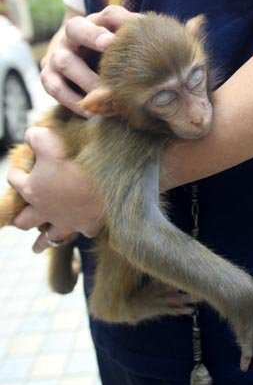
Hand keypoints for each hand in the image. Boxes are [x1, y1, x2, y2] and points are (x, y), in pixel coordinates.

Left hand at [8, 127, 103, 252]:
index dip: (15, 173)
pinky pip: (81, 232)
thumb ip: (35, 137)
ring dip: (41, 242)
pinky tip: (81, 229)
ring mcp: (65, 222)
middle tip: (19, 220)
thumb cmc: (73, 159)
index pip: (14, 181)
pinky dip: (80, 230)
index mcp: (32, 189)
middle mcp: (45, 210)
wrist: (105, 178)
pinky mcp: (86, 226)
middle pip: (24, 221)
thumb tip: (30, 136)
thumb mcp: (48, 140)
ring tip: (36, 248)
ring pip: (48, 238)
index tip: (20, 169)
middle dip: (20, 219)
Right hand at [40, 5, 138, 115]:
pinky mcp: (48, 78)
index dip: (113, 23)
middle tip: (108, 48)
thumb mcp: (119, 46)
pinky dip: (73, 101)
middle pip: (76, 28)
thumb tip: (153, 35)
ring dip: (87, 80)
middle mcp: (71, 36)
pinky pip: (57, 89)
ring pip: (66, 62)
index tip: (114, 39)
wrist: (74, 64)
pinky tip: (91, 112)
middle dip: (91, 36)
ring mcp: (56, 56)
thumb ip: (135, 40)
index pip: (105, 16)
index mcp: (95, 24)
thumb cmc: (105, 57)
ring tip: (104, 95)